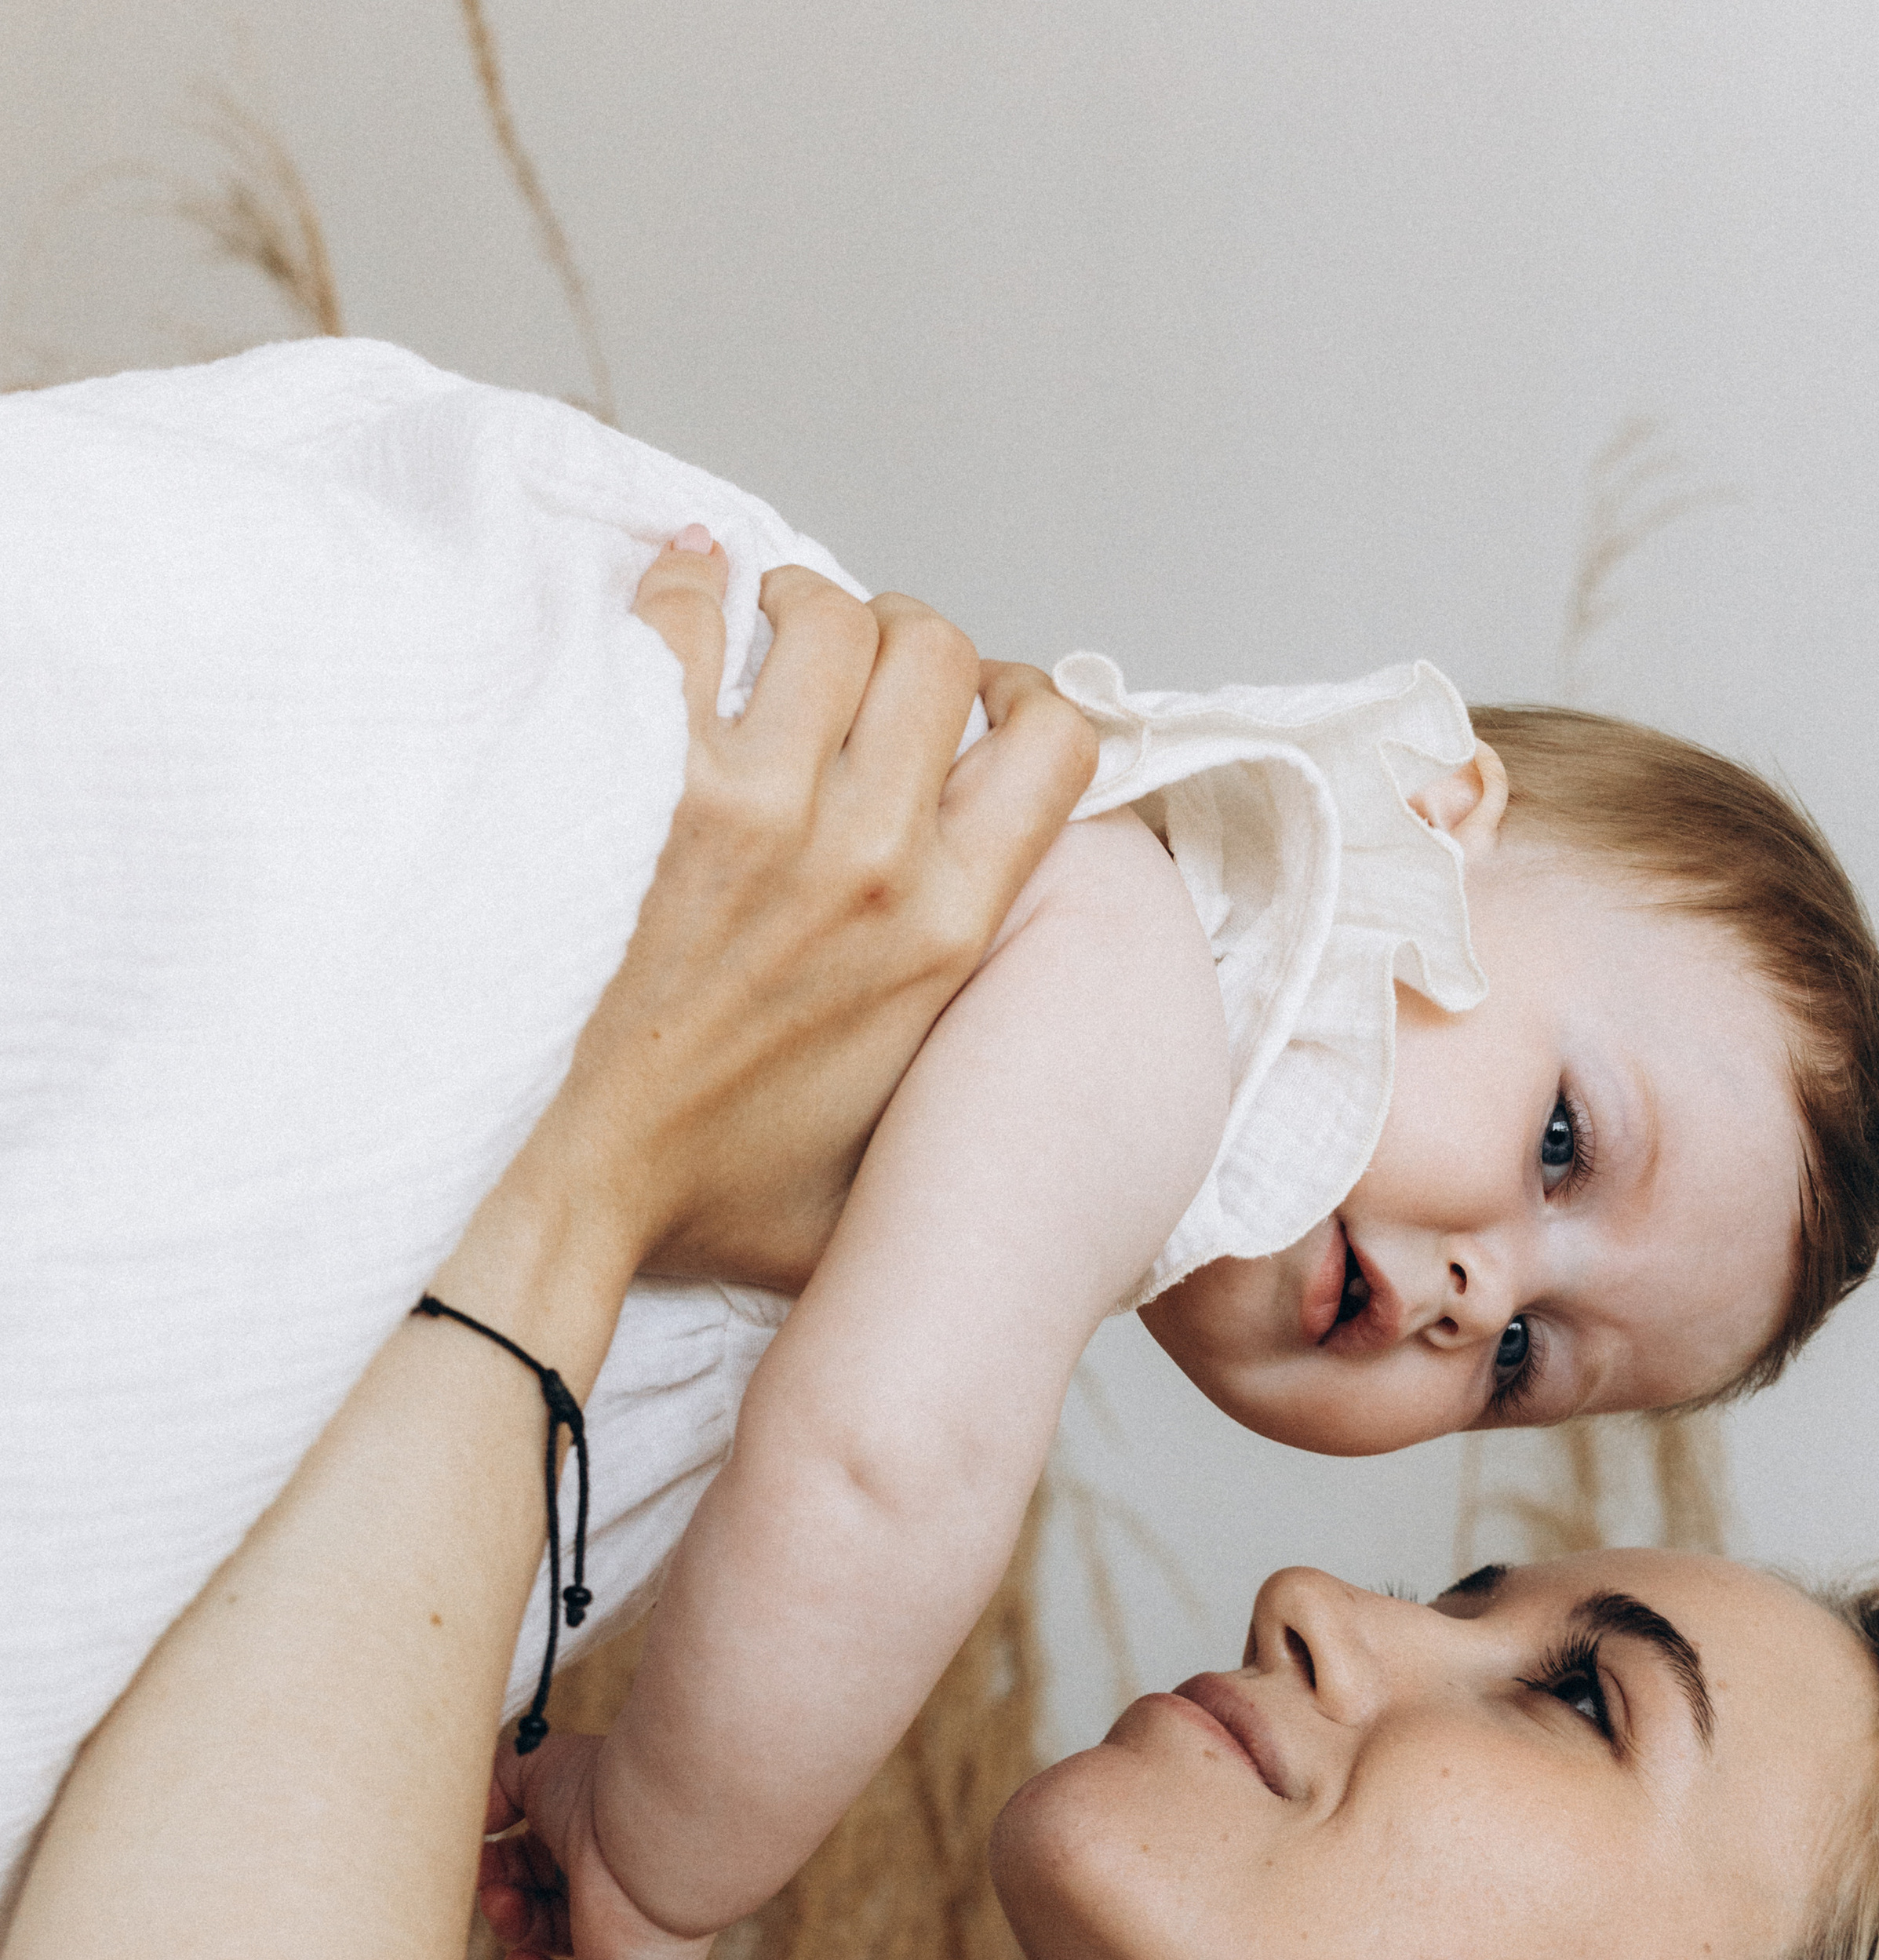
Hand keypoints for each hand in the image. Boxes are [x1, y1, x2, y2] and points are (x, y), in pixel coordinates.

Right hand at [477, 1731, 713, 1959]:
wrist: (661, 1836)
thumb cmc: (606, 1795)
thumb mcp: (532, 1770)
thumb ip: (496, 1785)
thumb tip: (473, 1824)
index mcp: (600, 1855)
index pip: (542, 1880)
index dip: (501, 1875)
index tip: (480, 1857)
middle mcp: (622, 1907)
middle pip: (551, 1931)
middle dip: (511, 1918)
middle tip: (500, 1897)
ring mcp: (634, 1959)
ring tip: (520, 1950)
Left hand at [521, 531, 1097, 1290]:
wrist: (567, 1188)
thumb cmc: (703, 1182)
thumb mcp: (885, 1155)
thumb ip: (952, 1081)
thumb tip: (996, 1079)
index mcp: (940, 935)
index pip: (1052, 744)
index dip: (1019, 696)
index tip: (970, 707)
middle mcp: (868, 861)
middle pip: (934, 650)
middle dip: (899, 639)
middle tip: (845, 668)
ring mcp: (757, 813)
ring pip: (830, 618)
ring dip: (799, 608)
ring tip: (757, 632)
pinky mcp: (646, 784)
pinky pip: (688, 620)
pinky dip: (686, 593)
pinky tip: (678, 608)